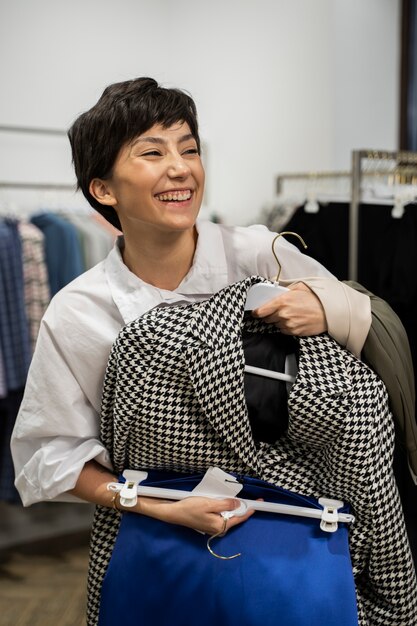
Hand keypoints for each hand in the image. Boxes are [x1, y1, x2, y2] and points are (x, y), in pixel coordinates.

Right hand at [137, 495, 254, 534]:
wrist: (174, 513)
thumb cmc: (190, 508)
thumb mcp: (210, 503)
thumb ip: (226, 504)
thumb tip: (239, 504)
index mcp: (220, 526)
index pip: (239, 518)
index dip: (249, 509)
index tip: (259, 503)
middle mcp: (218, 530)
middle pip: (235, 518)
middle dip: (242, 508)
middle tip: (250, 498)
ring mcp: (214, 528)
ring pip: (228, 517)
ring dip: (232, 508)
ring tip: (236, 499)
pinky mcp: (209, 524)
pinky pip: (222, 516)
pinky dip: (225, 509)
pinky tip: (223, 503)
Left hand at [252, 282, 326, 335]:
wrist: (329, 312)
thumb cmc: (315, 299)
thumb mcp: (300, 287)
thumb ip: (285, 287)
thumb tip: (275, 285)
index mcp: (282, 301)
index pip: (261, 311)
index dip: (257, 312)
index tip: (256, 312)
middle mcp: (283, 314)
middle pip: (267, 319)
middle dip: (270, 315)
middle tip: (279, 310)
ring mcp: (288, 324)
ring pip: (276, 325)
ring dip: (279, 321)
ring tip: (290, 315)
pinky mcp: (294, 332)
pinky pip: (284, 331)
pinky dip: (286, 327)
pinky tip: (295, 321)